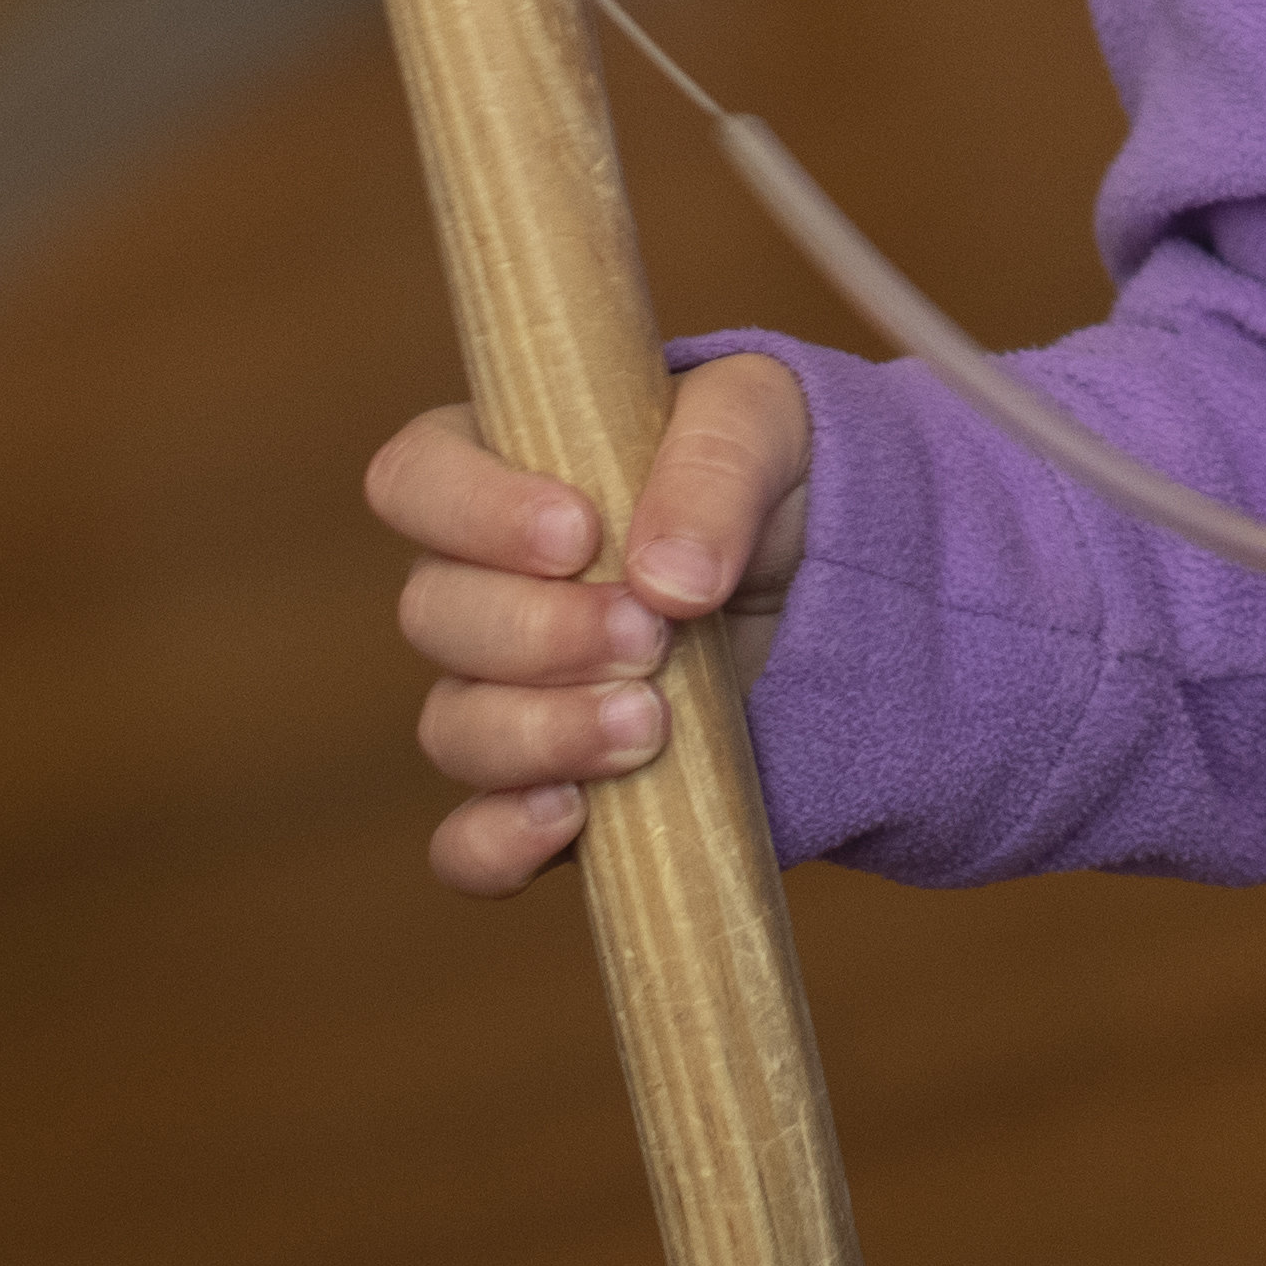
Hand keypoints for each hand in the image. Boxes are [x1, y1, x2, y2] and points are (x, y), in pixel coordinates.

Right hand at [372, 357, 812, 896]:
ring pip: (453, 728)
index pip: (416, 479)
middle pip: (433, 615)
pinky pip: (471, 842)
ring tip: (651, 723)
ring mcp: (512, 697)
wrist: (850, 589)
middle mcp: (487, 587)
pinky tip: (570, 818)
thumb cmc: (781, 477)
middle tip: (652, 636)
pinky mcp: (553, 789)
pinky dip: (498, 842)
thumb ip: (714, 467)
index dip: (472, 511)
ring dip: (543, 732)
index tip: (579, 535)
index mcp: (506, 473)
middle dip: (541, 633)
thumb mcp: (767, 423)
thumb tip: (664, 581)